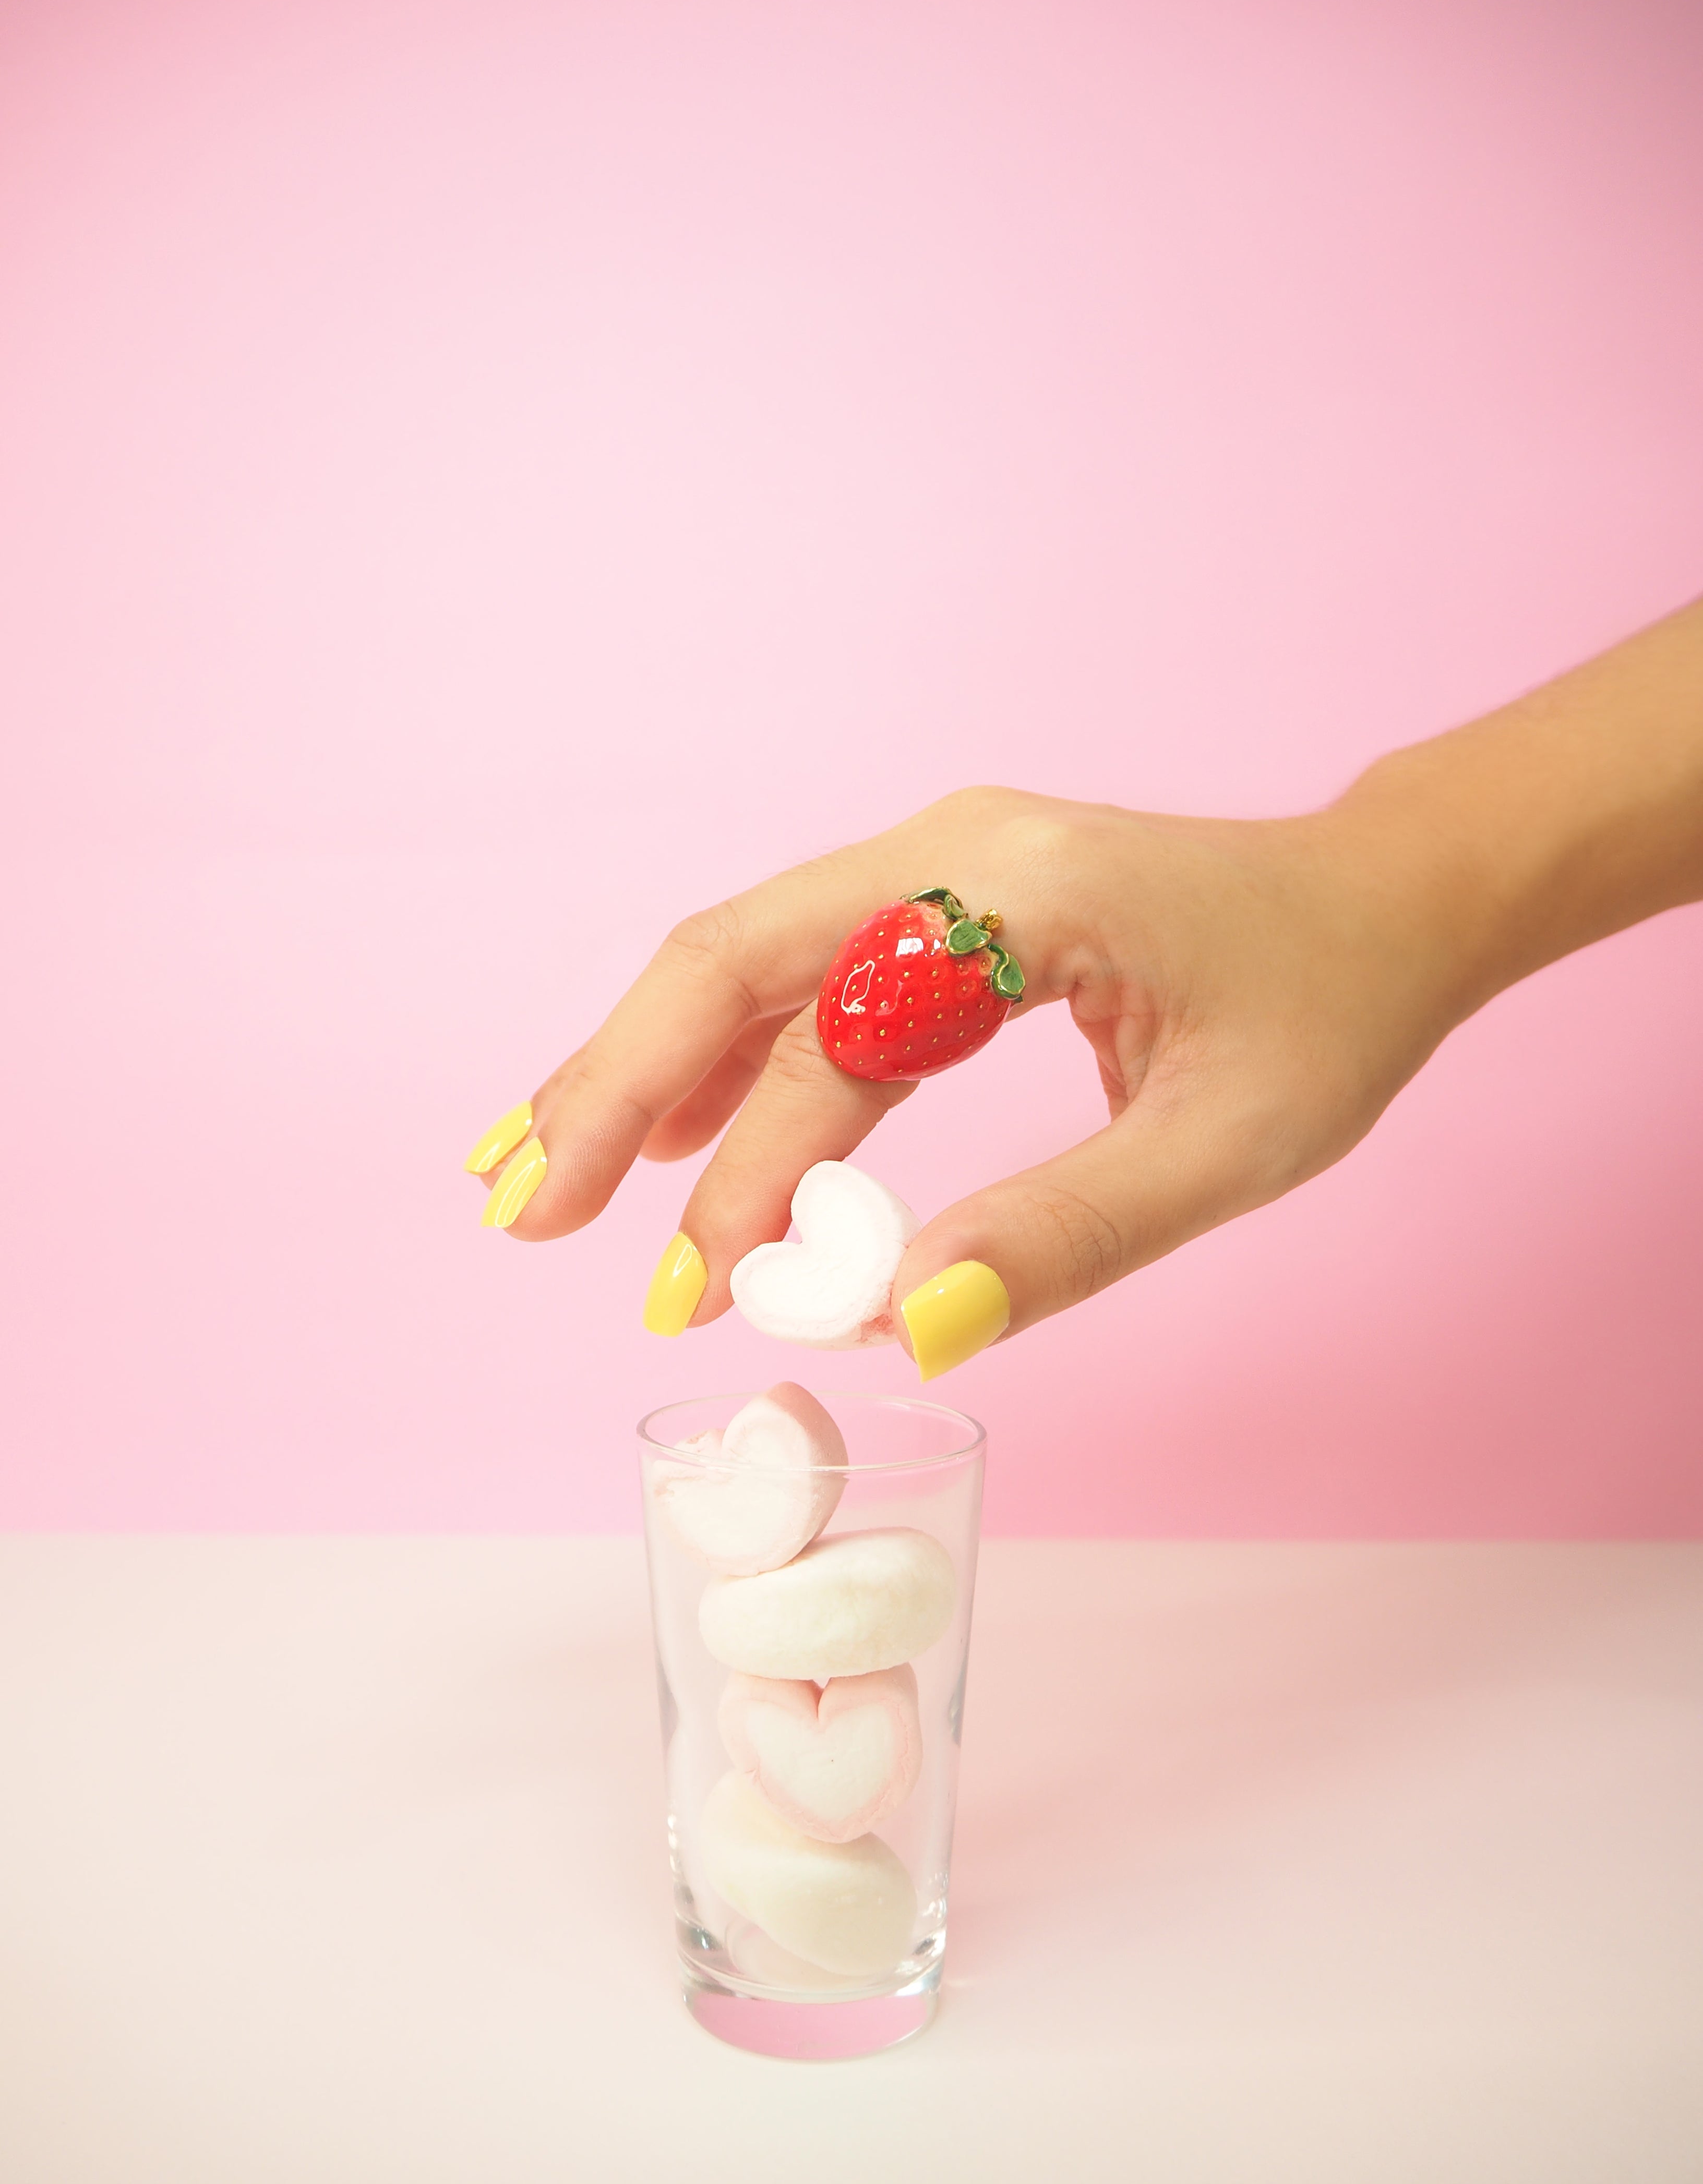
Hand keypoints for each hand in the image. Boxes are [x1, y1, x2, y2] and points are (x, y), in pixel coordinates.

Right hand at [465, 783, 1472, 1377]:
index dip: (750, 1173)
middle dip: (614, 1089)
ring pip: (740, 959)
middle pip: (726, 956)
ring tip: (539, 1174)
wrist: (1386, 900)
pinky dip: (714, 1053)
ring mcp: (934, 864)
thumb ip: (1071, 1234)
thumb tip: (903, 1332)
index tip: (698, 1300)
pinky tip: (660, 1130)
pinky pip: (795, 972)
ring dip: (639, 1069)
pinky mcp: (938, 902)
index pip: (832, 1036)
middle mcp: (947, 851)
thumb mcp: (1231, 1144)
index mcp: (1016, 891)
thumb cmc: (1329, 1010)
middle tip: (523, 1214)